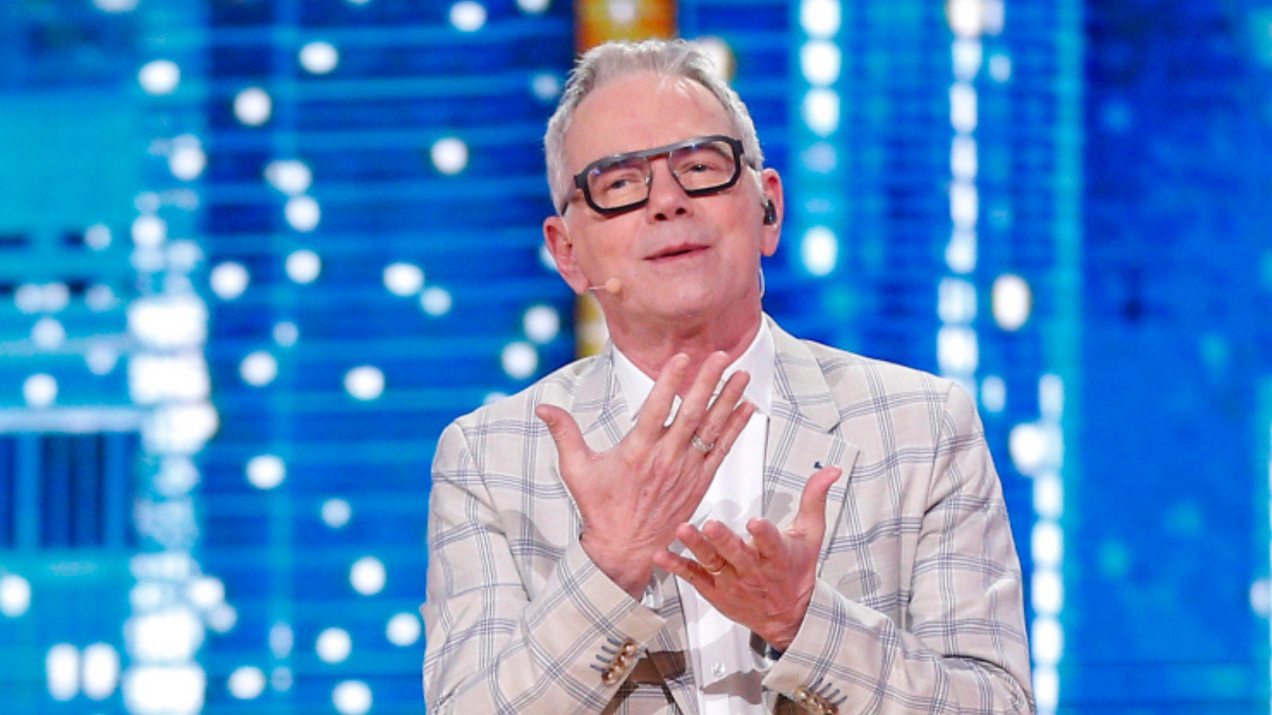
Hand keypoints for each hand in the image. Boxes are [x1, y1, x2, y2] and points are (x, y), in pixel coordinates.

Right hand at [535, 352, 755, 598]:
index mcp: (637, 451)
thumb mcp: (577, 470)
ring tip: (742, 375)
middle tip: (720, 356)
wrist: (626, 550)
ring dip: (728, 399)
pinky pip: (722, 451)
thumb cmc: (601, 509)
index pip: (657, 408)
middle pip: (692, 413)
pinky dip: (736, 429)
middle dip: (708, 382)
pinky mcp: (699, 483)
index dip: (670, 381)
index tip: (682, 358)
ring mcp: (686, 471)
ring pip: (712, 429)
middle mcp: (666, 458)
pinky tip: (747, 409)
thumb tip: (544, 407)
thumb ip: (564, 433)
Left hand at [651, 465, 841, 650]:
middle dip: (724, 540)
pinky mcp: (715, 590)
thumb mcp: (810, 534)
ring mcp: (732, 582)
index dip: (764, 534)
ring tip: (683, 531)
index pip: (772, 544)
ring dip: (696, 547)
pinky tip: (663, 555)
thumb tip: (830, 470)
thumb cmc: (796, 571)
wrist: (788, 617)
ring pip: (712, 564)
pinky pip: (694, 577)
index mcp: (778, 557)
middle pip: (737, 554)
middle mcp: (753, 571)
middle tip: (711, 526)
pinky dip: (677, 566)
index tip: (757, 523)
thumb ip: (814, 499)